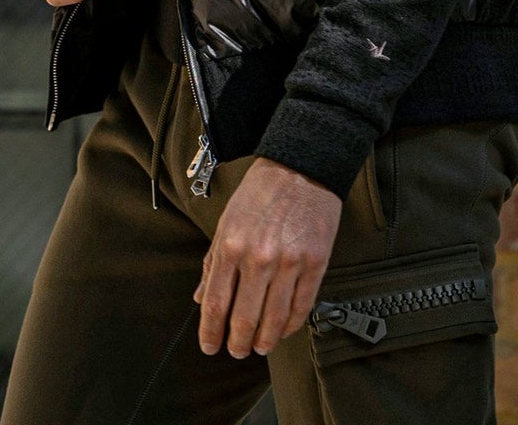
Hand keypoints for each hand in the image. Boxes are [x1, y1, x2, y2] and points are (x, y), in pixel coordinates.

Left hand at [194, 158, 341, 357]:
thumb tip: (201, 298)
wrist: (301, 167)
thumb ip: (213, 261)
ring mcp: (289, 262)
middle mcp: (258, 258)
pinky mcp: (315, 263)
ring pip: (274, 320)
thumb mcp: (227, 220)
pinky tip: (284, 329)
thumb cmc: (262, 191)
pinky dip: (291, 326)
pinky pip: (302, 307)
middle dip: (238, 343)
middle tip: (237, 350)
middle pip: (244, 319)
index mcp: (231, 246)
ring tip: (260, 346)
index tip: (210, 346)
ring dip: (265, 341)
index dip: (211, 333)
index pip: (216, 304)